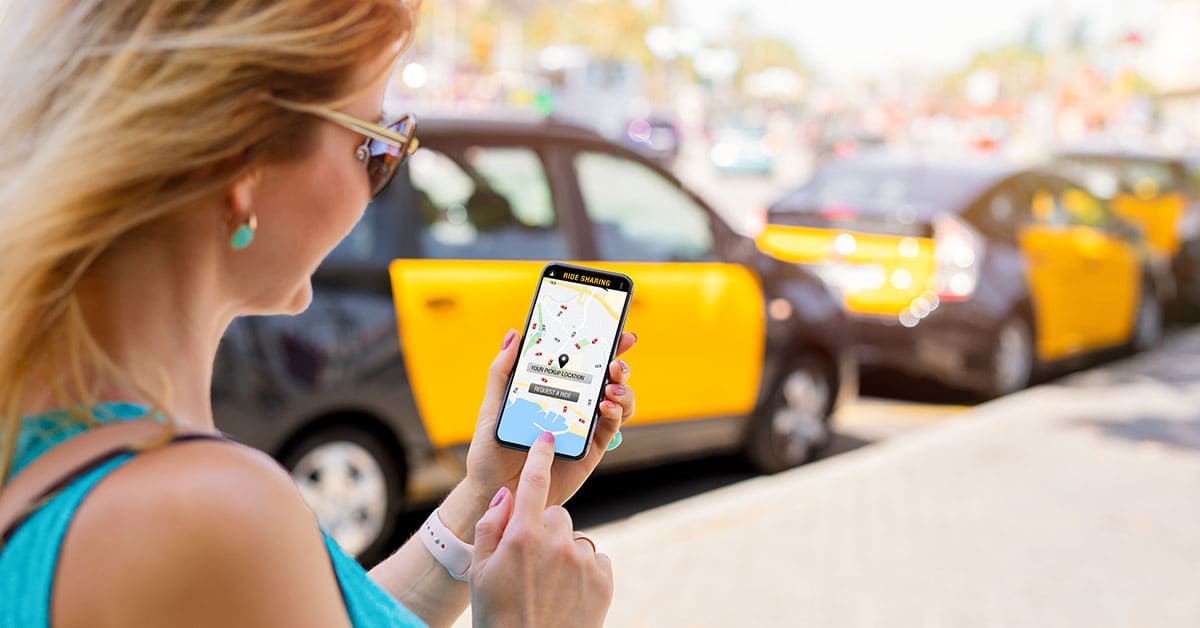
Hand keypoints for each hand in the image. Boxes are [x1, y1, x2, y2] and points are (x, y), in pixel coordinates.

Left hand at [452, 329, 635, 538]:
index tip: (615, 330)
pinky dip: (615, 414)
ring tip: (610, 387)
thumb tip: (514, 334)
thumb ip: (502, 372)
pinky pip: (611, 428)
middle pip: (606, 379)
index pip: (581, 362)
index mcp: (553, 390)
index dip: (602, 345)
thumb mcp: (492, 407)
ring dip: (622, 389)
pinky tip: (605, 407)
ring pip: (617, 401)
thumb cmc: (491, 451)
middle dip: (619, 364)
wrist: (495, 493)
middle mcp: (573, 406)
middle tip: (615, 361)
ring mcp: (585, 427)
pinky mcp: (591, 450)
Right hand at [470, 432, 612, 627]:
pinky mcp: (604, 579)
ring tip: (548, 586)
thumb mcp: (480, 571)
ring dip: (564, 554)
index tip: (548, 437)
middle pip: (556, 515)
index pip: (534, 481)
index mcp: (522, 535)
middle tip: (530, 565)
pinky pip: (595, 560)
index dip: (540, 455)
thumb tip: (508, 493)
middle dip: (544, 531)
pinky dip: (584, 571)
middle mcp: (557, 542)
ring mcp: (583, 561)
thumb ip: (491, 526)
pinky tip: (567, 594)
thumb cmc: (497, 615)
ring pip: (576, 539)